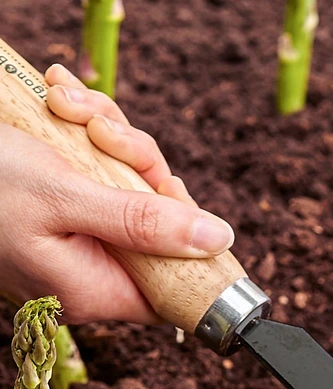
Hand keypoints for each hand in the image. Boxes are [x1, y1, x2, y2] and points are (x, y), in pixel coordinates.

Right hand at [0, 64, 234, 322]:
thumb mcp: (66, 197)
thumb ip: (142, 223)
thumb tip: (216, 239)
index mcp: (93, 290)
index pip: (174, 288)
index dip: (190, 242)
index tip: (171, 194)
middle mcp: (88, 270)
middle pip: (159, 225)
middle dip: (139, 167)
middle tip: (105, 135)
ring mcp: (75, 237)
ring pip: (130, 186)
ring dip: (109, 136)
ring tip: (65, 105)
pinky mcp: (62, 204)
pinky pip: (100, 169)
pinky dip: (86, 129)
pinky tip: (59, 99)